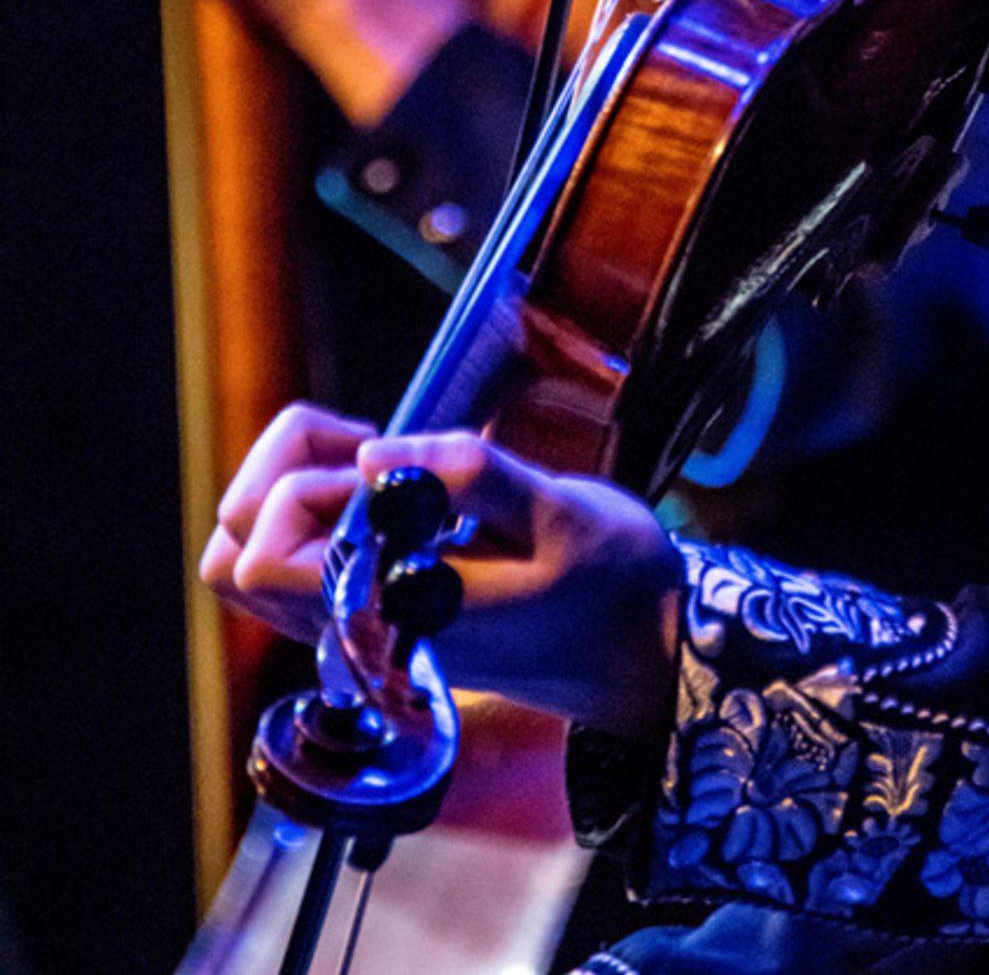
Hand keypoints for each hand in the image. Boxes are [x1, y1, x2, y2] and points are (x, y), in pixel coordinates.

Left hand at [201, 403, 682, 739]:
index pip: (264, 556)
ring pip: (254, 561)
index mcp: (394, 614)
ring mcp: (362, 628)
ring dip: (294, 491)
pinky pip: (303, 563)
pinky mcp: (379, 615)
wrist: (642, 653)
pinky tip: (392, 486)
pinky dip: (321, 511)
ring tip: (376, 463)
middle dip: (282, 474)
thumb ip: (468, 475)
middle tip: (370, 449)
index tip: (385, 459)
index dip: (305, 485)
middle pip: (234, 555)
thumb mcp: (561, 513)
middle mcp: (359, 631)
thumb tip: (373, 454)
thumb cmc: (613, 585)